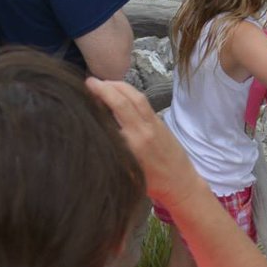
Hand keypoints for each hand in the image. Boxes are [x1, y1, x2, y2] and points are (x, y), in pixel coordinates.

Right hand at [86, 77, 197, 200]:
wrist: (181, 183)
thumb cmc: (151, 184)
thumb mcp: (126, 175)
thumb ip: (112, 154)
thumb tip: (92, 139)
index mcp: (134, 144)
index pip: (115, 112)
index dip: (101, 97)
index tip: (86, 88)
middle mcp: (144, 130)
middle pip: (126, 99)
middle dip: (107, 87)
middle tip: (91, 81)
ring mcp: (154, 124)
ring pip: (137, 97)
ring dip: (119, 86)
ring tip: (104, 84)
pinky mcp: (160, 122)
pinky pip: (143, 103)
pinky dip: (130, 94)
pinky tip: (120, 94)